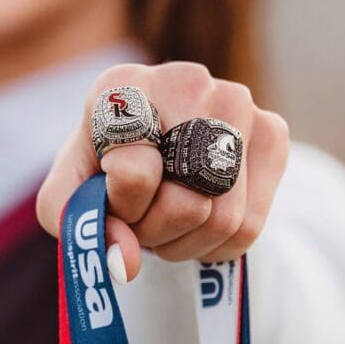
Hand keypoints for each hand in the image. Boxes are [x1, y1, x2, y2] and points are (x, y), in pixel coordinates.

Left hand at [36, 61, 290, 282]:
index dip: (121, 209)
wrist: (156, 152)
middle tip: (141, 218)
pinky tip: (198, 222)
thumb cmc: (104, 172)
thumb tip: (126, 262)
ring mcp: (238, 103)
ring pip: (223, 219)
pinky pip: (250, 225)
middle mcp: (186, 81)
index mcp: (123, 85)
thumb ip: (80, 226)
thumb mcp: (71, 196)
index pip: (134, 174)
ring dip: (186, 242)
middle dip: (156, 231)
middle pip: (186, 204)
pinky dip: (217, 245)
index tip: (111, 198)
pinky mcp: (273, 131)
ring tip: (166, 219)